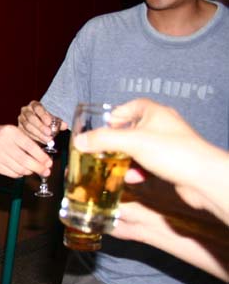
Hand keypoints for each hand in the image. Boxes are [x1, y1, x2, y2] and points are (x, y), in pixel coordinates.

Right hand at [0, 125, 51, 177]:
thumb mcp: (15, 132)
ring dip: (30, 171)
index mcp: (11, 132)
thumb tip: (45, 159)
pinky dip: (20, 174)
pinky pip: (12, 174)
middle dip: (38, 168)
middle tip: (46, 172)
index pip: (30, 146)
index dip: (41, 156)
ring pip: (19, 169)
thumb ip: (29, 143)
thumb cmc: (4, 136)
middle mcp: (3, 143)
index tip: (49, 162)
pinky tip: (22, 170)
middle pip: (25, 160)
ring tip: (34, 170)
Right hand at [18, 101, 66, 143]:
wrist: (37, 122)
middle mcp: (25, 110)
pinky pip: (25, 133)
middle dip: (40, 126)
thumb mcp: (52, 119)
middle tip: (49, 133)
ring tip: (48, 139)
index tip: (49, 122)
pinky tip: (43, 141)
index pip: (37, 108)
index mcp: (34, 105)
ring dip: (38, 134)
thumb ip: (58, 122)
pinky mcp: (19, 128)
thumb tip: (65, 126)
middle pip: (31, 118)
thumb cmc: (46, 119)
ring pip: (27, 126)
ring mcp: (21, 119)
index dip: (43, 115)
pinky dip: (35, 138)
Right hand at [72, 98, 225, 216]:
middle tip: (103, 147)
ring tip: (114, 166)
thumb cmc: (174, 152)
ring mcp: (169, 145)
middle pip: (134, 128)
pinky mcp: (172, 163)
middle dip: (117, 140)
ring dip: (126, 158)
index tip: (105, 124)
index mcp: (156, 113)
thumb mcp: (132, 143)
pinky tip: (132, 178)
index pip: (134, 105)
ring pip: (140, 148)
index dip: (118, 113)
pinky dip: (138, 170)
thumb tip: (79, 141)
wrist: (204, 179)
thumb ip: (103, 140)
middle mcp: (164, 126)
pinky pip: (149, 163)